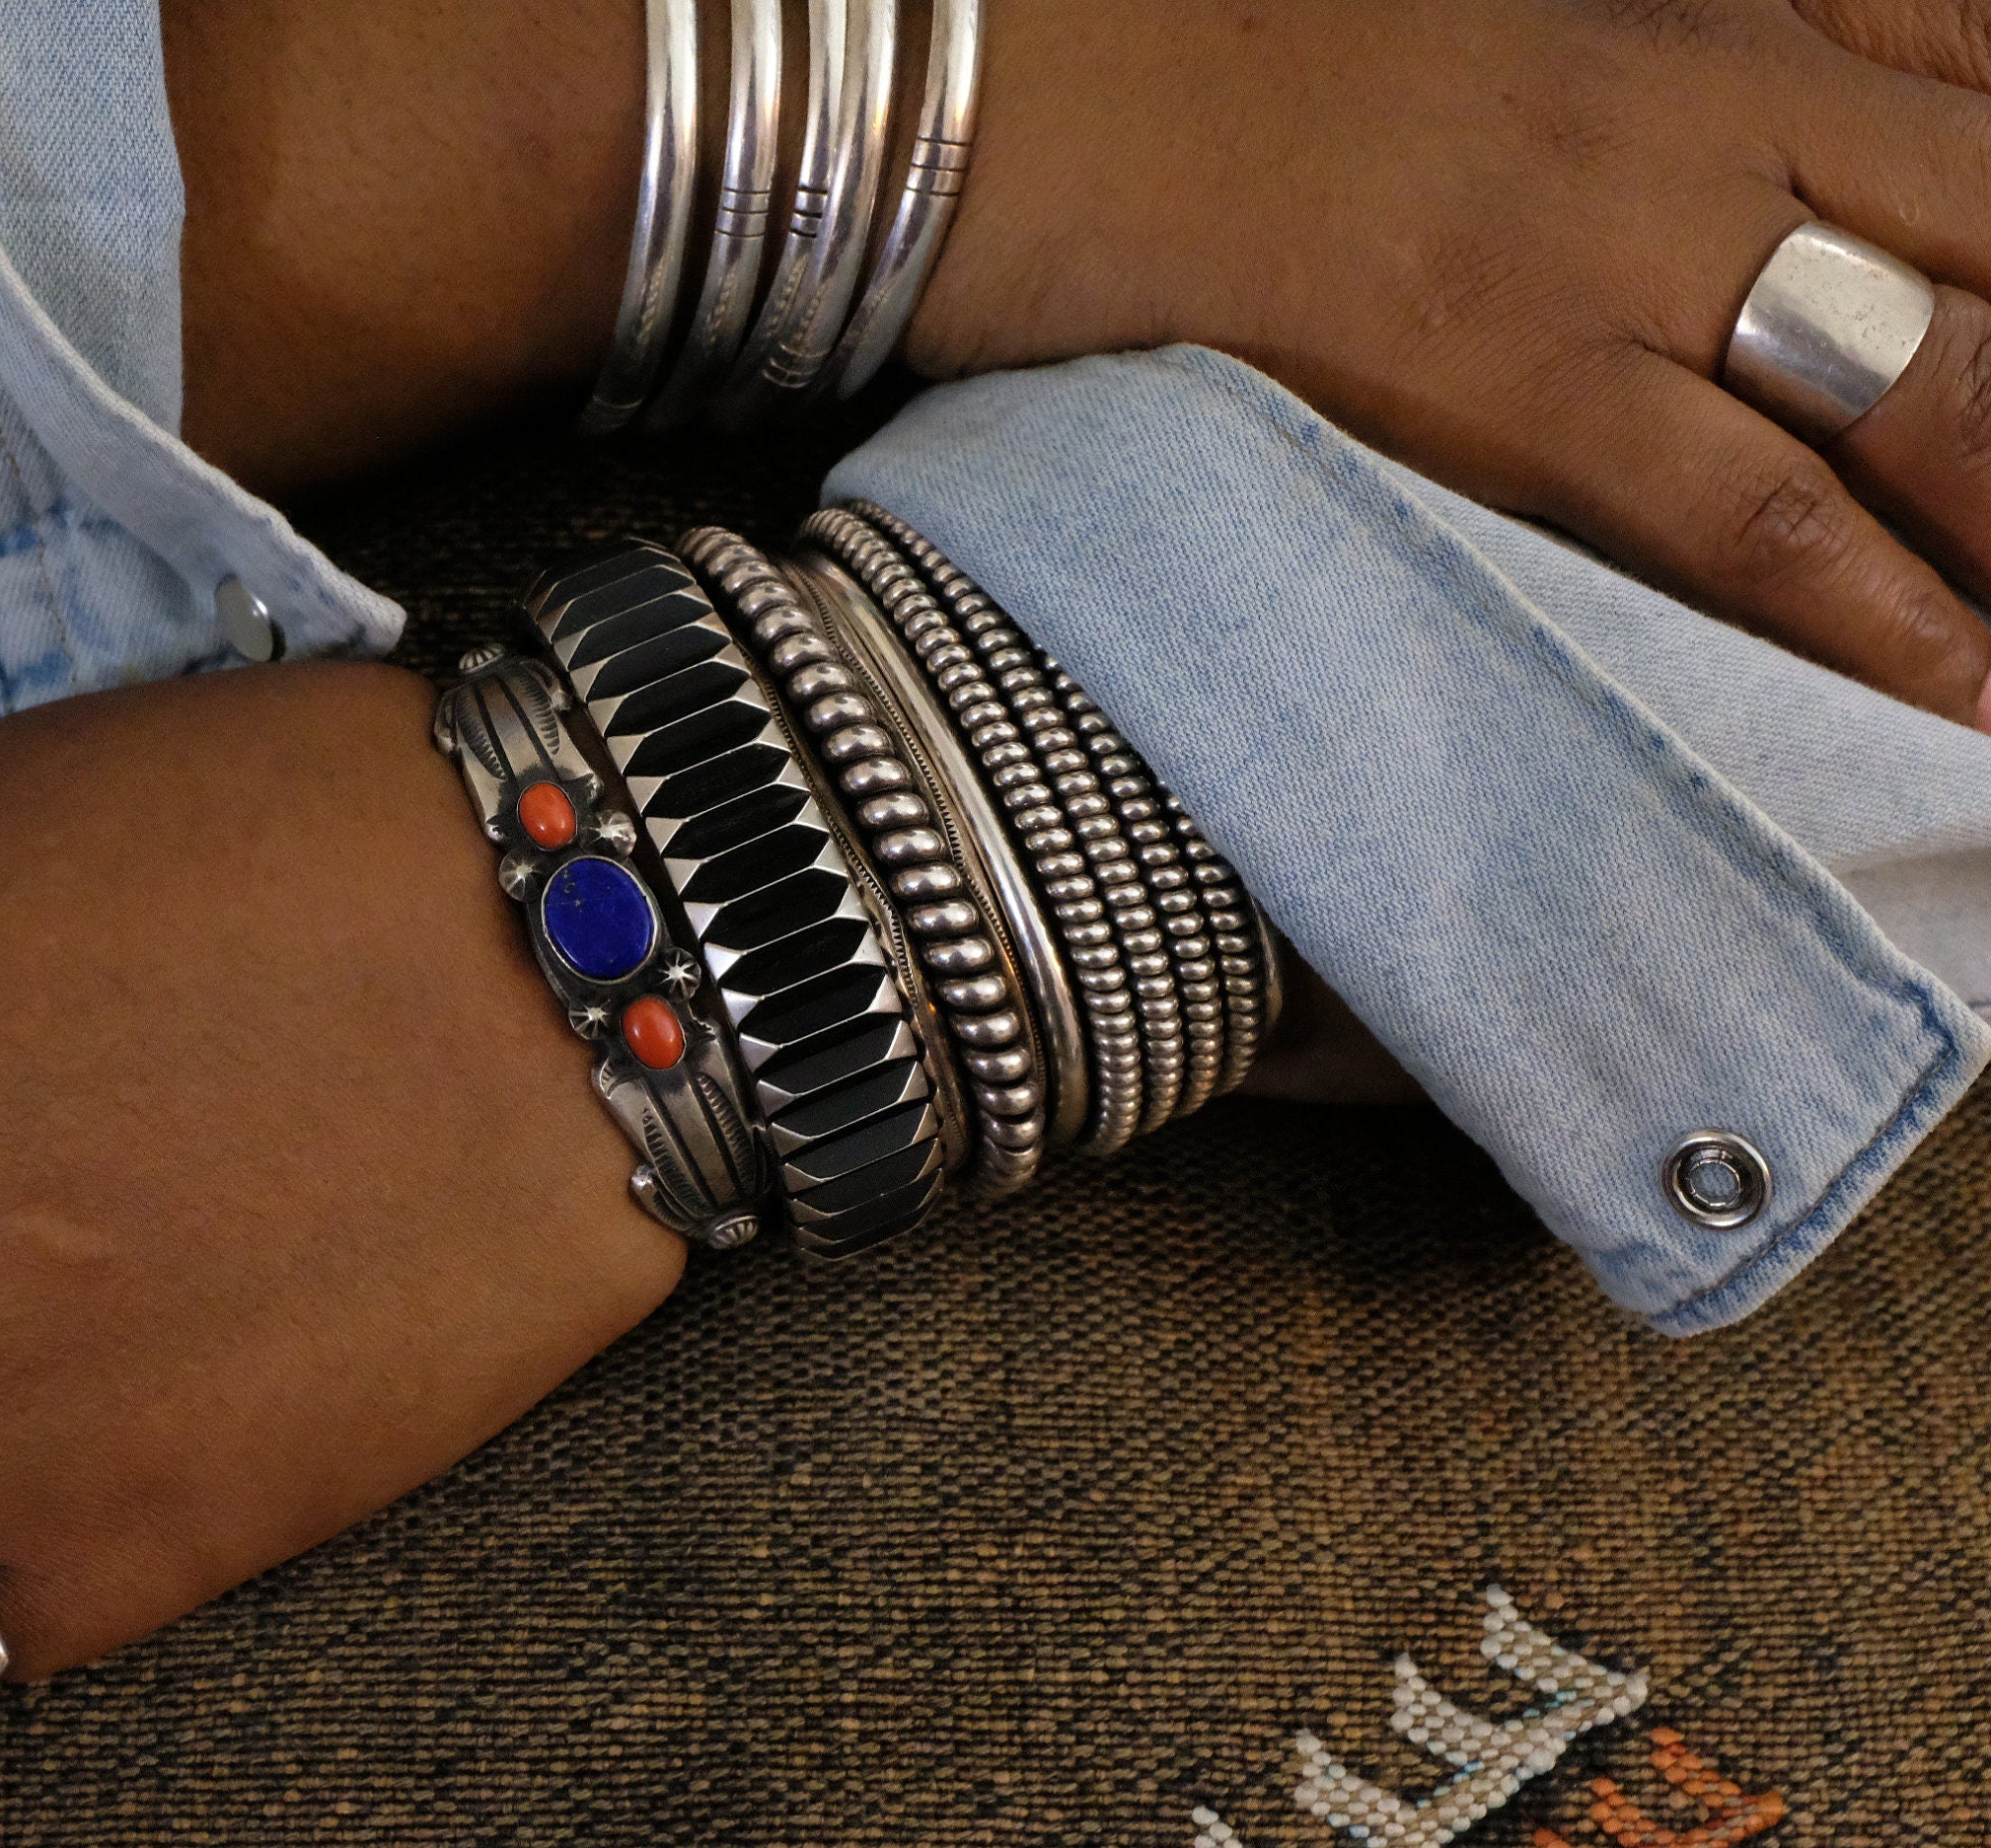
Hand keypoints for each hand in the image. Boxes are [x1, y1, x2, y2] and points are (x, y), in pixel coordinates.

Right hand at [910, 0, 1990, 726]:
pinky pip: (1760, 517)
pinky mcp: (1512, 380)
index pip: (1979, 67)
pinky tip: (1970, 705)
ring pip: (1941, 383)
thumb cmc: (1226, 58)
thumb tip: (1745, 210)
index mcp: (1700, 9)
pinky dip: (1893, 622)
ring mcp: (1620, 244)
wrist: (1026, 92)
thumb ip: (1640, 94)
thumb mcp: (1493, 33)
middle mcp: (1700, 107)